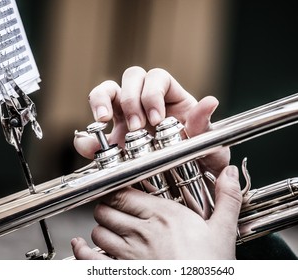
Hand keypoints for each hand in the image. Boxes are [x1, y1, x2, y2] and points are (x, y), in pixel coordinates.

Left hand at [71, 165, 241, 259]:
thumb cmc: (209, 268)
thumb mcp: (223, 232)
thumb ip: (226, 199)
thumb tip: (230, 173)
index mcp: (164, 216)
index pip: (125, 193)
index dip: (118, 190)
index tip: (119, 190)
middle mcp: (142, 231)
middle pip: (107, 210)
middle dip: (108, 208)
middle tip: (114, 209)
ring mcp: (128, 253)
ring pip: (99, 231)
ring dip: (100, 227)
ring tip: (107, 227)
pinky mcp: (121, 272)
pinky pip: (90, 258)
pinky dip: (81, 250)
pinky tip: (79, 245)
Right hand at [74, 66, 229, 176]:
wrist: (185, 185)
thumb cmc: (199, 158)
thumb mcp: (205, 146)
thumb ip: (204, 126)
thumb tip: (210, 101)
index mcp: (171, 98)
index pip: (158, 78)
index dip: (153, 93)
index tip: (156, 119)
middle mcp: (147, 102)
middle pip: (131, 77)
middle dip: (130, 99)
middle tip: (136, 127)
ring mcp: (126, 117)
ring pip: (107, 91)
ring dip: (101, 101)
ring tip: (102, 122)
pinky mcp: (113, 138)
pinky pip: (93, 130)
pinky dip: (87, 136)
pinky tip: (88, 146)